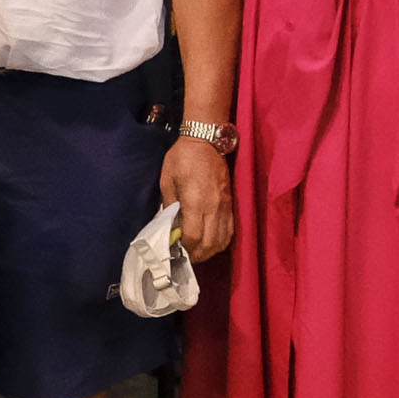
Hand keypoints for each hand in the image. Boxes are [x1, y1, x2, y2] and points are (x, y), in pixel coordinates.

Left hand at [162, 134, 233, 262]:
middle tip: (185, 257)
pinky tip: (210, 242)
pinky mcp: (231, 204)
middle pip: (209, 244)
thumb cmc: (182, 158)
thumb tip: (168, 226)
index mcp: (195, 201)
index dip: (185, 248)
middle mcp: (213, 207)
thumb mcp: (167, 180)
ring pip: (222, 240)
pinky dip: (221, 241)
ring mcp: (225, 206)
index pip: (193, 236)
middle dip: (197, 255)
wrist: (207, 140)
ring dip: (210, 251)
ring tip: (197, 252)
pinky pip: (230, 230)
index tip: (176, 250)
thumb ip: (168, 205)